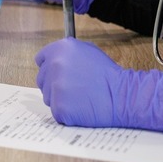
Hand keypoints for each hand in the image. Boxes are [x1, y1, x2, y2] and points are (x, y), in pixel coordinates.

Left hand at [35, 37, 162, 132]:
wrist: (121, 95)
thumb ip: (67, 52)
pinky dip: (66, 112)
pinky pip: (56, 111)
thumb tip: (54, 57)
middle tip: (73, 88)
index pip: (41, 60)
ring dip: (60, 98)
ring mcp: (55, 87)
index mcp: (60, 49)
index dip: (50, 68)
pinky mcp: (59, 107)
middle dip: (53, 84)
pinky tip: (80, 107)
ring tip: (80, 97)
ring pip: (48, 96)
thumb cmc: (107, 74)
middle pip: (42, 79)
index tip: (58, 74)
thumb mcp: (88, 51)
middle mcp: (54, 65)